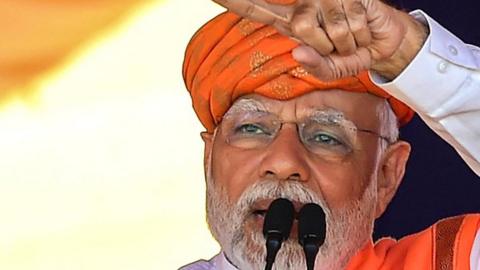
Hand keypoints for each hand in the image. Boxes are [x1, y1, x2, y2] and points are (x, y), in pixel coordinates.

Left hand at [211, 0, 426, 79]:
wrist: (385, 42)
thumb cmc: (353, 52)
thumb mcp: (332, 69)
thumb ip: (316, 66)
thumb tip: (298, 52)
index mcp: (294, 23)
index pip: (258, 8)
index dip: (236, 1)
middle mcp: (305, 6)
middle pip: (299, 28)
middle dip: (325, 48)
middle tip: (337, 47)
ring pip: (327, 29)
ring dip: (345, 43)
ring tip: (351, 38)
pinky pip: (348, 22)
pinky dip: (359, 35)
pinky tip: (362, 28)